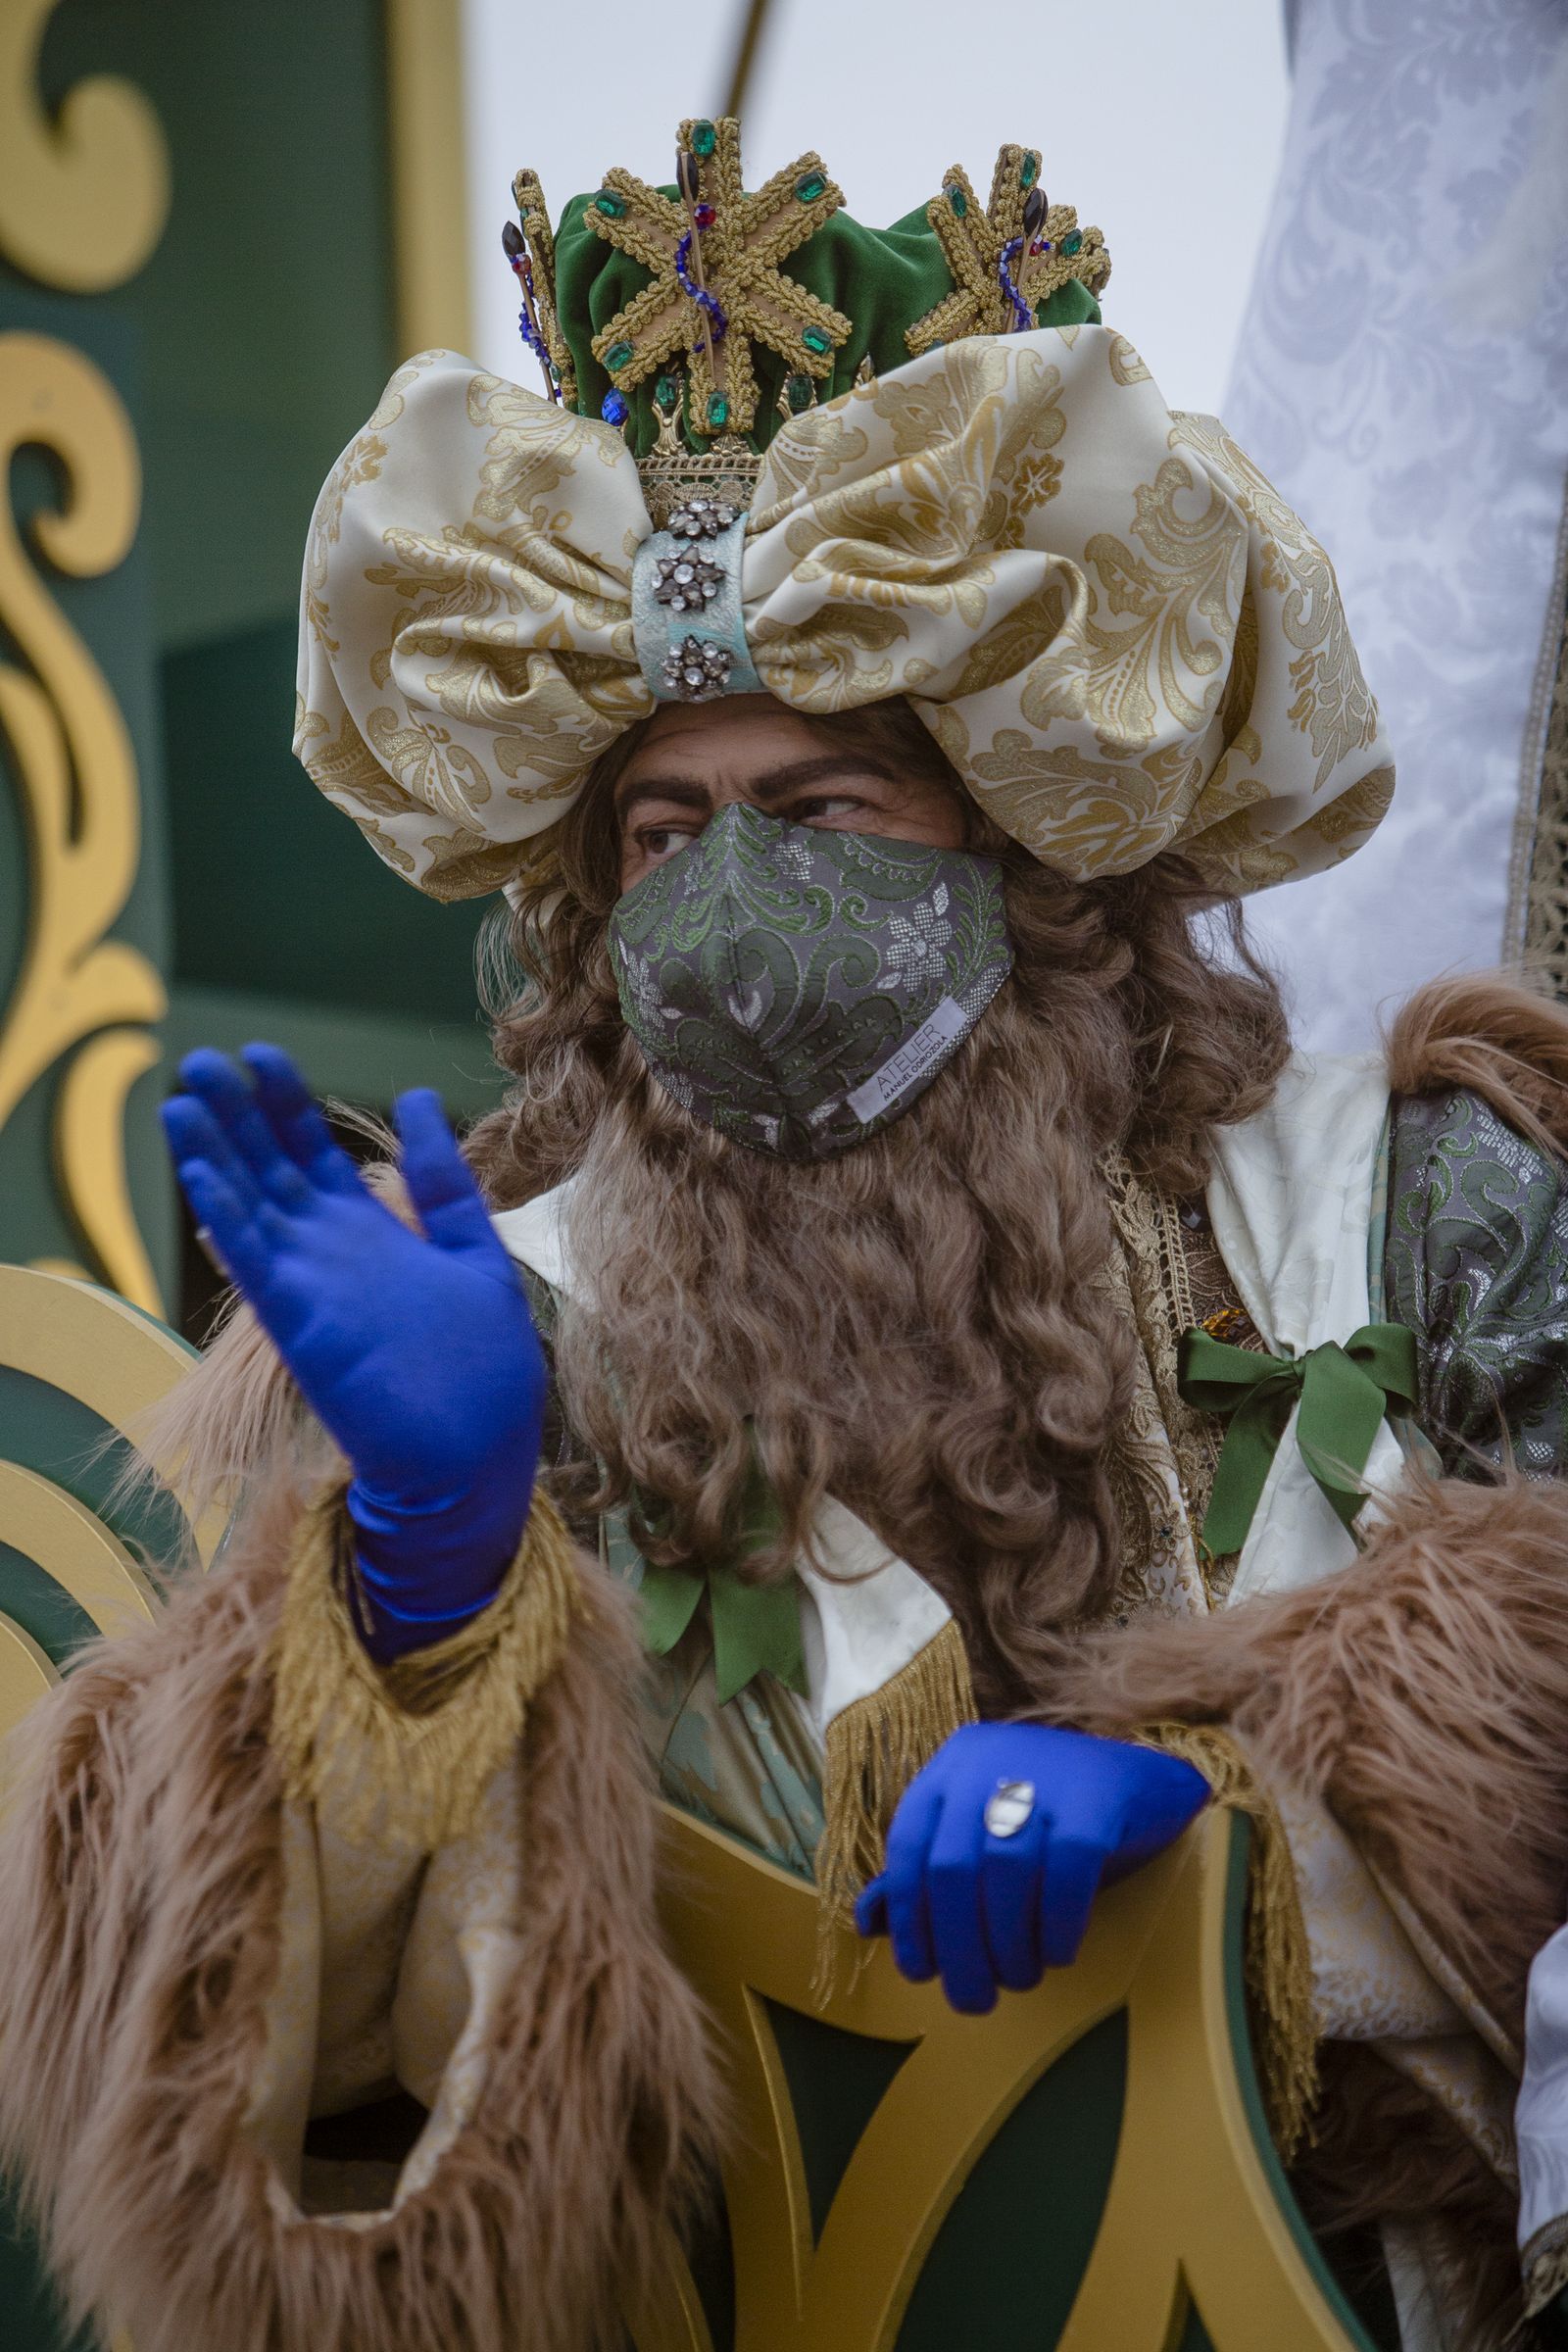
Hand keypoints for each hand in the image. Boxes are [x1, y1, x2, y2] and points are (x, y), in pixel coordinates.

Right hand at [162, 1045, 544, 1651]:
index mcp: (371, 1235)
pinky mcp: (300, 1321)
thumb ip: (442, 1182)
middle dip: (235, 1116)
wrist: (477, 1453)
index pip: (312, 1155)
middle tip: (200, 1061)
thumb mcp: (473, 1253)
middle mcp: (329, 1254)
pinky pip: (258, 1263)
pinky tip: (202, 1174)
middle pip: (269, 1169)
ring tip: (181, 1101)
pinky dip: (229, 1219)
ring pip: (250, 1208)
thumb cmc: (482, 1367)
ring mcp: (310, 1286)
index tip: (261, 1053)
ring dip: (213, 1156)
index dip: (286, 1104)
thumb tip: (420, 1098)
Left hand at [855, 1721, 1207, 2014]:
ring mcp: (1047, 1773)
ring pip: (1007, 1872)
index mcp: (952, 1766)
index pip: (909, 1846)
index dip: (908, 1916)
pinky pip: (1069, 1871)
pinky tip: (1058, 1953)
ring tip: (1021, 1978)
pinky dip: (1057, 1924)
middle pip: (954, 1867)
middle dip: (958, 1948)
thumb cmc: (1050, 1822)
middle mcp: (991, 1760)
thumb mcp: (983, 1836)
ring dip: (1008, 1944)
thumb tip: (869, 1923)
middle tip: (975, 2000)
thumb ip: (927, 1872)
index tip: (920, 1972)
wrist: (1146, 1783)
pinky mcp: (1098, 1796)